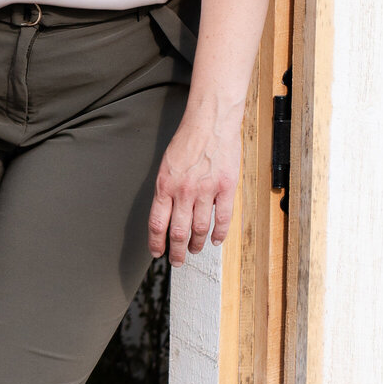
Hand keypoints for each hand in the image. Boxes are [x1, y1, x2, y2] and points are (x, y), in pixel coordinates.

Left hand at [148, 105, 239, 264]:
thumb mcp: (166, 166)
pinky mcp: (226, 188)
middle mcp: (184, 191)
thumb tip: (165, 215)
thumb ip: (165, 191)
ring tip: (195, 250)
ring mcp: (206, 191)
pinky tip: (215, 240)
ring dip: (196, 244)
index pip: (157, 223)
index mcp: (165, 186)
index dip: (156, 242)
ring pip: (200, 228)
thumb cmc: (187, 141)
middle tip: (178, 261)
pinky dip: (219, 234)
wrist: (210, 123)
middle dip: (177, 251)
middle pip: (178, 232)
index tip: (157, 252)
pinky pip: (222, 218)